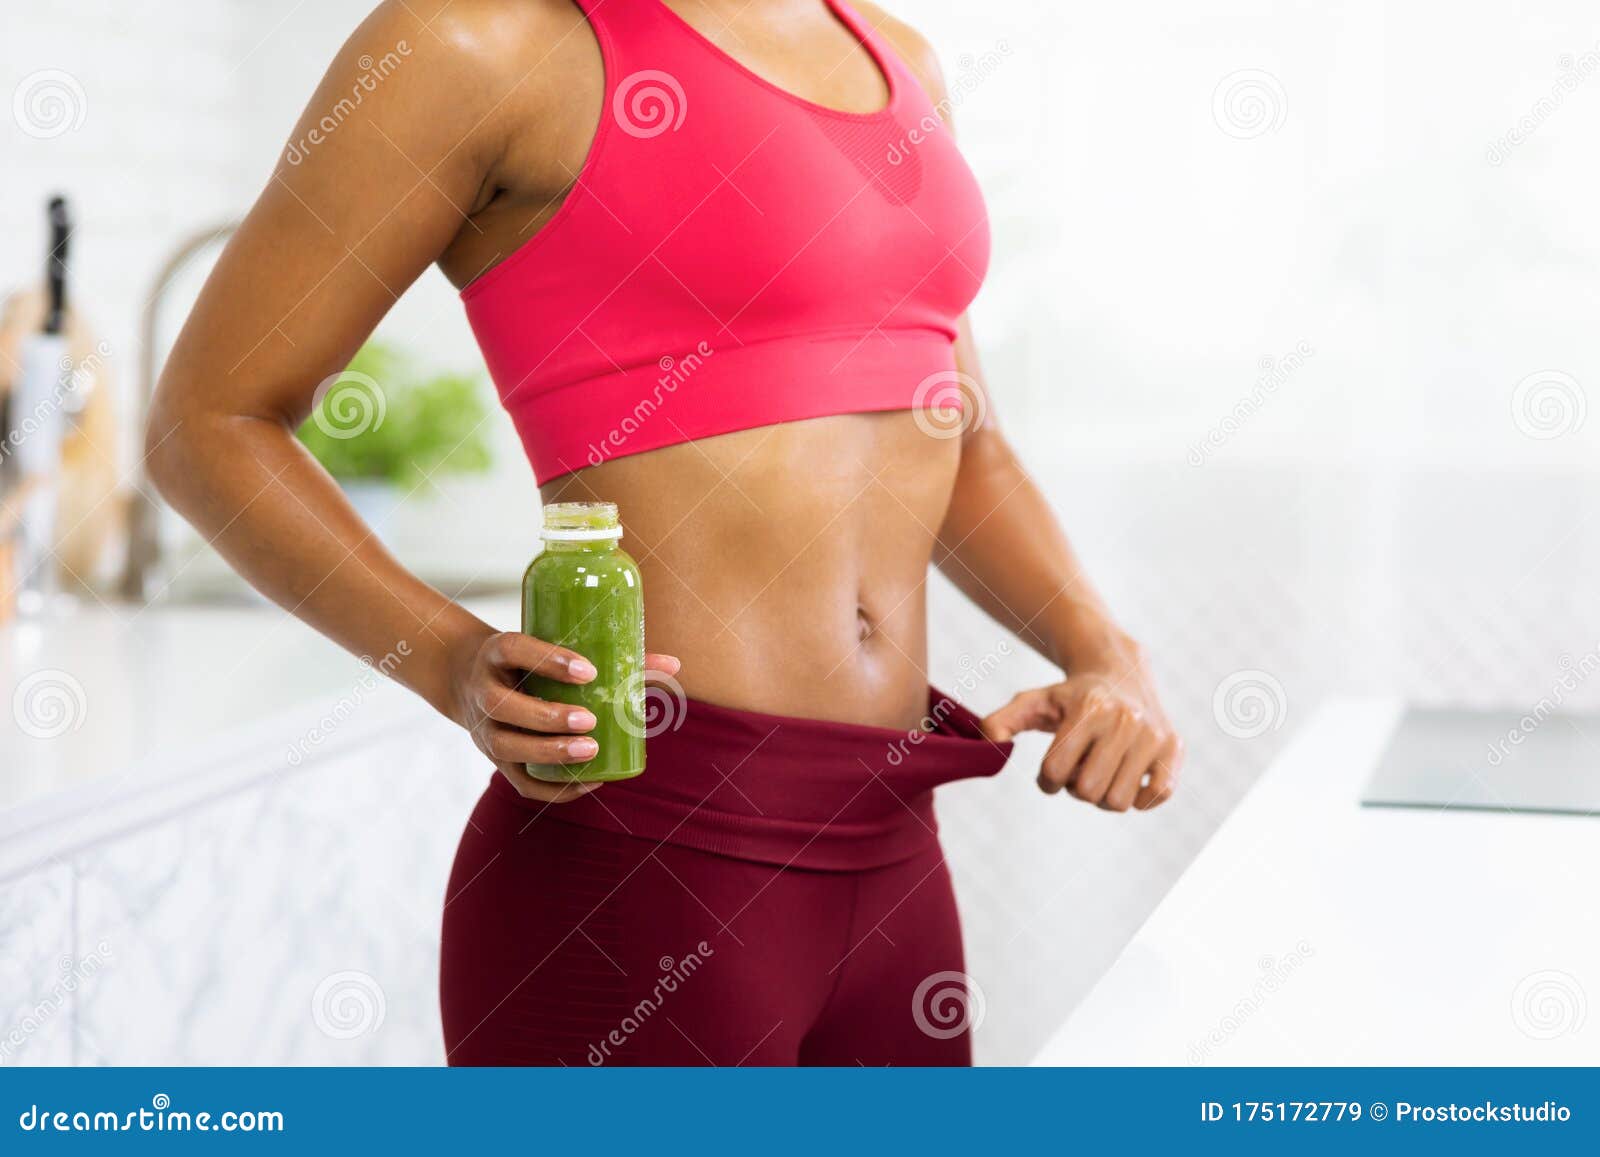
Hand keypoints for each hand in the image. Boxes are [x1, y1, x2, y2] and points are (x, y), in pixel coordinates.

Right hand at [447, 629, 681, 802]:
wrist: (469, 678)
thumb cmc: (532, 660)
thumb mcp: (555, 646)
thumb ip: (614, 656)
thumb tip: (675, 664)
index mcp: (497, 652)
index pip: (514, 649)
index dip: (548, 660)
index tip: (588, 671)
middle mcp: (483, 690)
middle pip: (504, 707)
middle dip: (547, 717)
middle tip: (590, 721)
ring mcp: (483, 728)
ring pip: (507, 747)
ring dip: (548, 753)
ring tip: (590, 751)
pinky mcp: (495, 760)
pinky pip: (519, 782)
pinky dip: (554, 789)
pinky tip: (589, 782)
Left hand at [981, 653, 1181, 811]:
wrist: (1121, 673)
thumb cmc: (1071, 696)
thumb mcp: (1032, 702)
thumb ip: (1002, 721)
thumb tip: (992, 744)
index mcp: (1089, 708)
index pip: (1055, 771)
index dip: (1046, 780)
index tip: (1050, 771)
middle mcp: (1125, 718)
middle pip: (1087, 791)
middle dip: (1075, 788)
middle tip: (1078, 770)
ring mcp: (1153, 734)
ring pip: (1119, 801)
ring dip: (1103, 796)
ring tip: (1100, 771)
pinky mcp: (1173, 749)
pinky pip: (1157, 796)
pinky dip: (1139, 797)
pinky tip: (1127, 776)